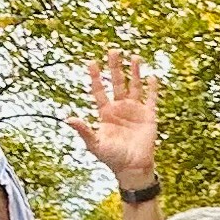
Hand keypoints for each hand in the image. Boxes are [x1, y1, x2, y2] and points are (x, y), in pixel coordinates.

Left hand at [71, 51, 160, 190]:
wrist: (133, 169)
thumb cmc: (112, 158)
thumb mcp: (95, 144)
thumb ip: (83, 130)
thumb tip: (67, 118)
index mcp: (106, 114)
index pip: (99, 91)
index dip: (95, 77)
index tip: (91, 62)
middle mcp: (120, 108)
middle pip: (116, 83)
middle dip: (114, 67)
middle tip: (112, 50)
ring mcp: (134, 111)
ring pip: (134, 86)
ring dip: (134, 72)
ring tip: (133, 56)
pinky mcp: (149, 116)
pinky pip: (151, 99)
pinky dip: (152, 88)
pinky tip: (152, 76)